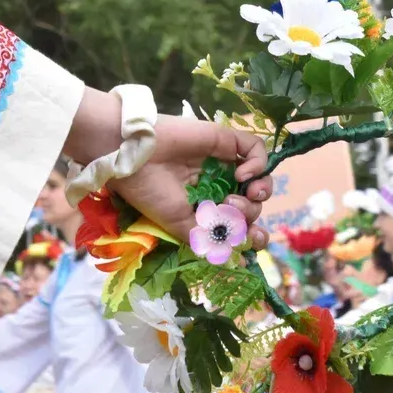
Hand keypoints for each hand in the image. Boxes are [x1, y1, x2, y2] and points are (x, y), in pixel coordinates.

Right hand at [108, 115, 274, 248]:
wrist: (132, 158)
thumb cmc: (150, 192)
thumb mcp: (181, 226)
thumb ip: (210, 238)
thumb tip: (240, 253)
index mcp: (207, 207)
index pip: (241, 222)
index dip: (253, 231)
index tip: (252, 238)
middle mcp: (218, 185)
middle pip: (252, 202)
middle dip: (250, 212)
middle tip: (230, 209)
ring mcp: (223, 162)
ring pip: (260, 177)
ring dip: (260, 191)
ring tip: (244, 194)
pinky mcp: (224, 140)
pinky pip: (256, 148)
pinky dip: (259, 163)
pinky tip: (242, 174)